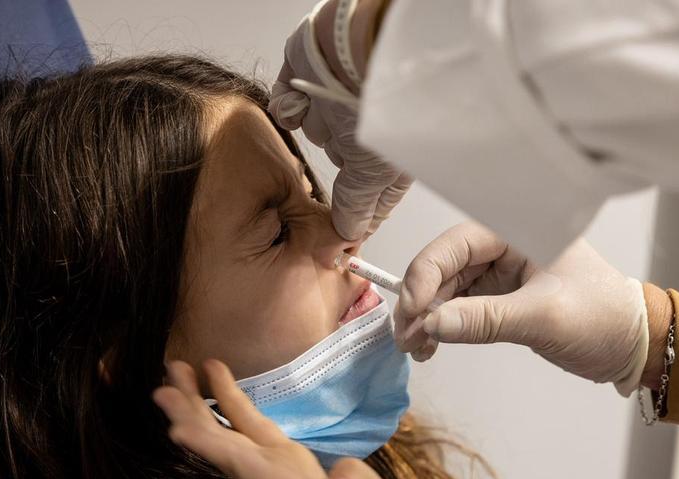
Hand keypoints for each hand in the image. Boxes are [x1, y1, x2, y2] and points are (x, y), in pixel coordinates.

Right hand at [153, 359, 394, 478]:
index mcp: (291, 465)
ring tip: (161, 387)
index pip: (252, 425)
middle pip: (225, 425)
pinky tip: (177, 429)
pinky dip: (203, 441)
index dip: (231, 396)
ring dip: (189, 411)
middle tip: (171, 367)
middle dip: (196, 398)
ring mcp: (265, 473)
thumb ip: (349, 473)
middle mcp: (271, 466)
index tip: (212, 367)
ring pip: (218, 437)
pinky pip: (230, 455)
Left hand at [269, 0, 410, 239]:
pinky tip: (304, 96)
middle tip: (340, 154)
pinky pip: (288, 103)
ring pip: (314, 129)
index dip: (356, 212)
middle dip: (335, 158)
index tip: (339, 235)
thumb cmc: (383, 102)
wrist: (357, 44)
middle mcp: (365, 126)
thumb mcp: (374, 172)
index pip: (371, 193)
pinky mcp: (307, 79)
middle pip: (340, 160)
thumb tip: (348, 234)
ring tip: (330, 106)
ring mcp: (337, 100)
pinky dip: (291, 103)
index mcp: (390, 151)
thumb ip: (357, 205)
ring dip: (316, 123)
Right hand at [396, 222, 648, 392]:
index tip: (414, 311)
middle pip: (444, 266)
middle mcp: (506, 245)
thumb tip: (431, 324)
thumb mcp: (544, 318)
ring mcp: (502, 272)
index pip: (457, 244)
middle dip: (420, 301)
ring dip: (426, 317)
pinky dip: (442, 326)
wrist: (636, 346)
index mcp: (520, 230)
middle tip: (405, 336)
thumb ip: (486, 319)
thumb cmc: (605, 319)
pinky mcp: (501, 297)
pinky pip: (459, 307)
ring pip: (447, 289)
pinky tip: (431, 346)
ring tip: (415, 348)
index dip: (426, 274)